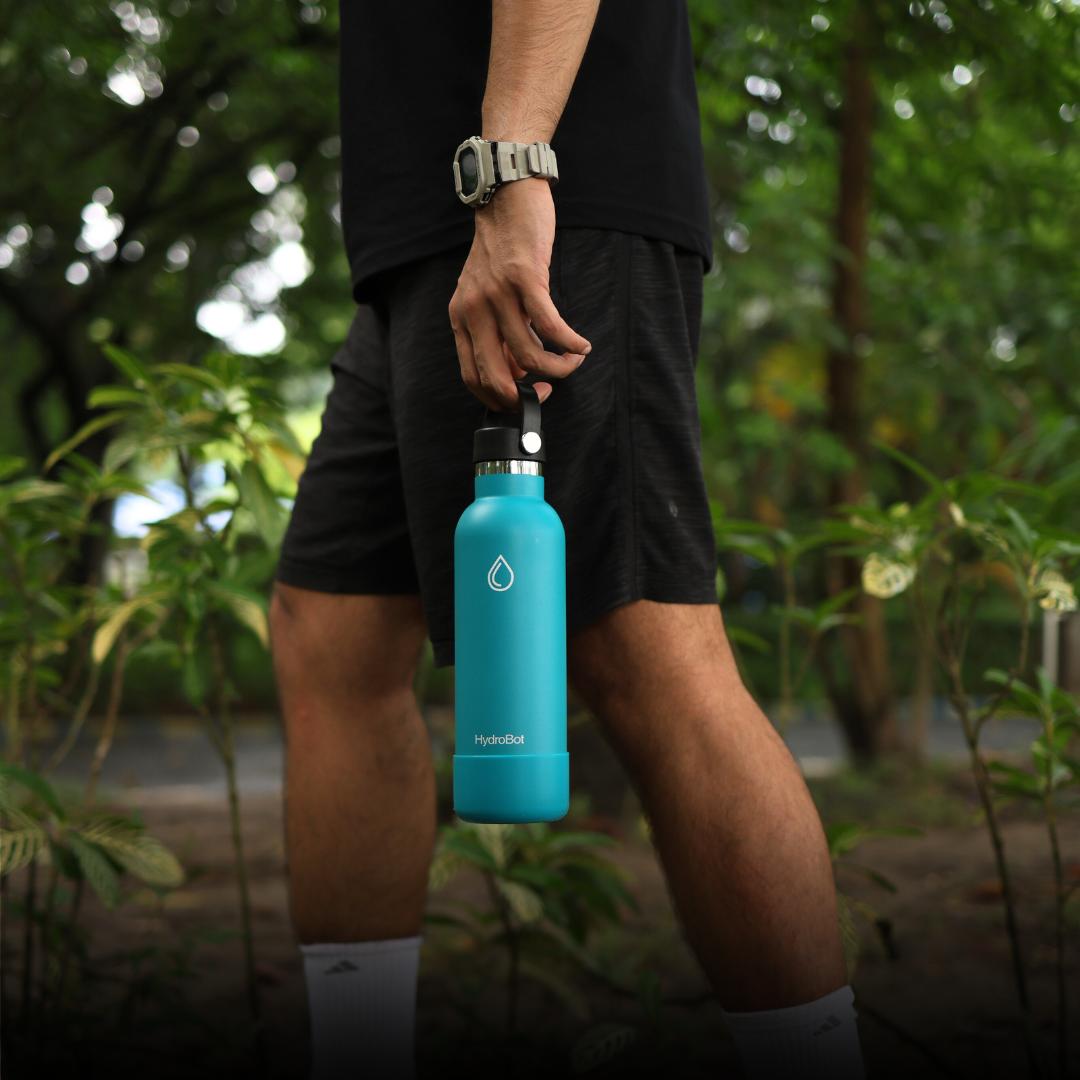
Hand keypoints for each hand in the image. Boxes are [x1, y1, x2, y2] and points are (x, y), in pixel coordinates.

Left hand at [449, 177, 590, 410]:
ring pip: (528, 356)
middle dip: (526, 396)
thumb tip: (518, 372)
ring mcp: (498, 295)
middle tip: (549, 391)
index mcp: (461, 318)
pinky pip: (550, 327)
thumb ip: (495, 333)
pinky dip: (569, 343)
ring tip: (573, 361)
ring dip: (558, 368)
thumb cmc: (502, 250)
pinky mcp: (525, 280)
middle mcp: (474, 311)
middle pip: (496, 376)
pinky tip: (581, 345)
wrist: (505, 199)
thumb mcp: (485, 296)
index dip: (501, 399)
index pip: (473, 377)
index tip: (525, 398)